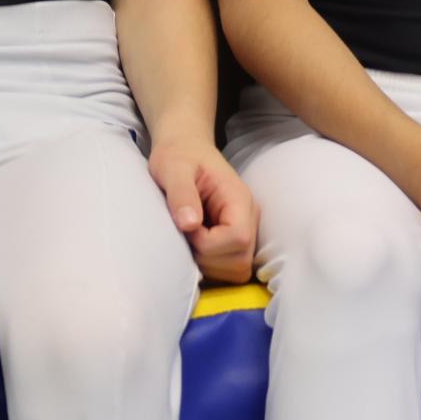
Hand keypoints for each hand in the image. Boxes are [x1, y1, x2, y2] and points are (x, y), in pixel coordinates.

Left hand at [149, 138, 259, 285]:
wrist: (185, 149)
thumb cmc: (178, 156)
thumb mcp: (172, 168)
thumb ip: (181, 194)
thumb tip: (189, 224)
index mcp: (239, 199)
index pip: (238, 238)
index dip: (208, 243)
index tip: (186, 227)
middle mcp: (249, 218)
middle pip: (240, 261)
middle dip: (208, 258)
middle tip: (185, 236)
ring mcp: (245, 230)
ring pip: (237, 270)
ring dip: (209, 264)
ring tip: (190, 240)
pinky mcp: (235, 240)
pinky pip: (230, 267)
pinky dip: (211, 265)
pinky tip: (194, 245)